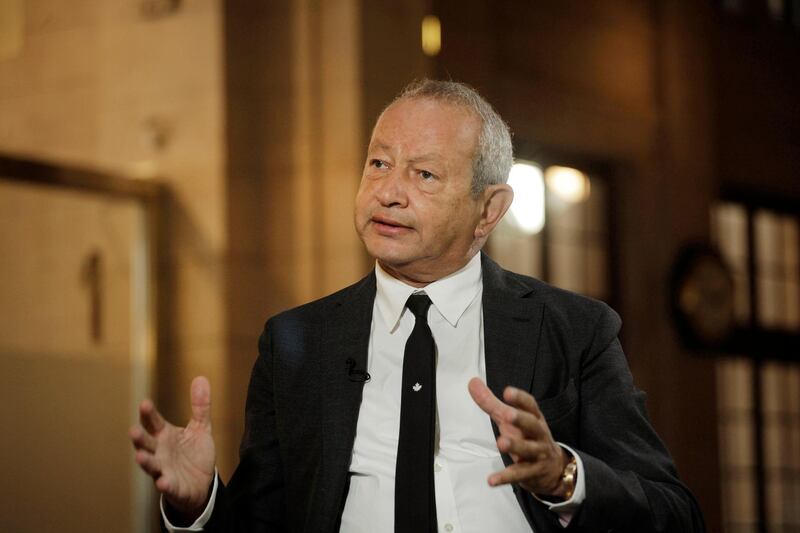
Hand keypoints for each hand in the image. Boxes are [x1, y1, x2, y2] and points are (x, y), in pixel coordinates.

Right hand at [129, 376, 215, 519]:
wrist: (202, 483)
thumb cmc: (195, 454)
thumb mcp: (200, 428)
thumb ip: (200, 406)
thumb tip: (201, 378)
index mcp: (165, 436)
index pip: (154, 422)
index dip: (149, 414)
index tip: (144, 403)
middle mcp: (160, 452)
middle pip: (146, 443)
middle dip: (139, 438)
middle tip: (133, 430)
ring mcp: (164, 470)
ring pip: (151, 465)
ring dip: (145, 461)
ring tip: (140, 456)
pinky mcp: (172, 487)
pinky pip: (167, 486)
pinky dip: (164, 483)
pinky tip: (162, 481)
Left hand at [468, 377, 568, 497]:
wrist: (554, 468)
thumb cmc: (527, 436)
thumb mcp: (510, 419)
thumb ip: (491, 402)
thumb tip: (472, 382)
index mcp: (534, 417)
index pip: (530, 405)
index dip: (520, 398)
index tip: (507, 391)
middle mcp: (538, 434)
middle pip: (532, 425)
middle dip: (521, 419)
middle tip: (507, 415)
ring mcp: (537, 454)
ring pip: (528, 450)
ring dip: (516, 446)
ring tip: (501, 443)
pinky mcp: (532, 472)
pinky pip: (519, 474)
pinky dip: (505, 477)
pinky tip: (491, 480)